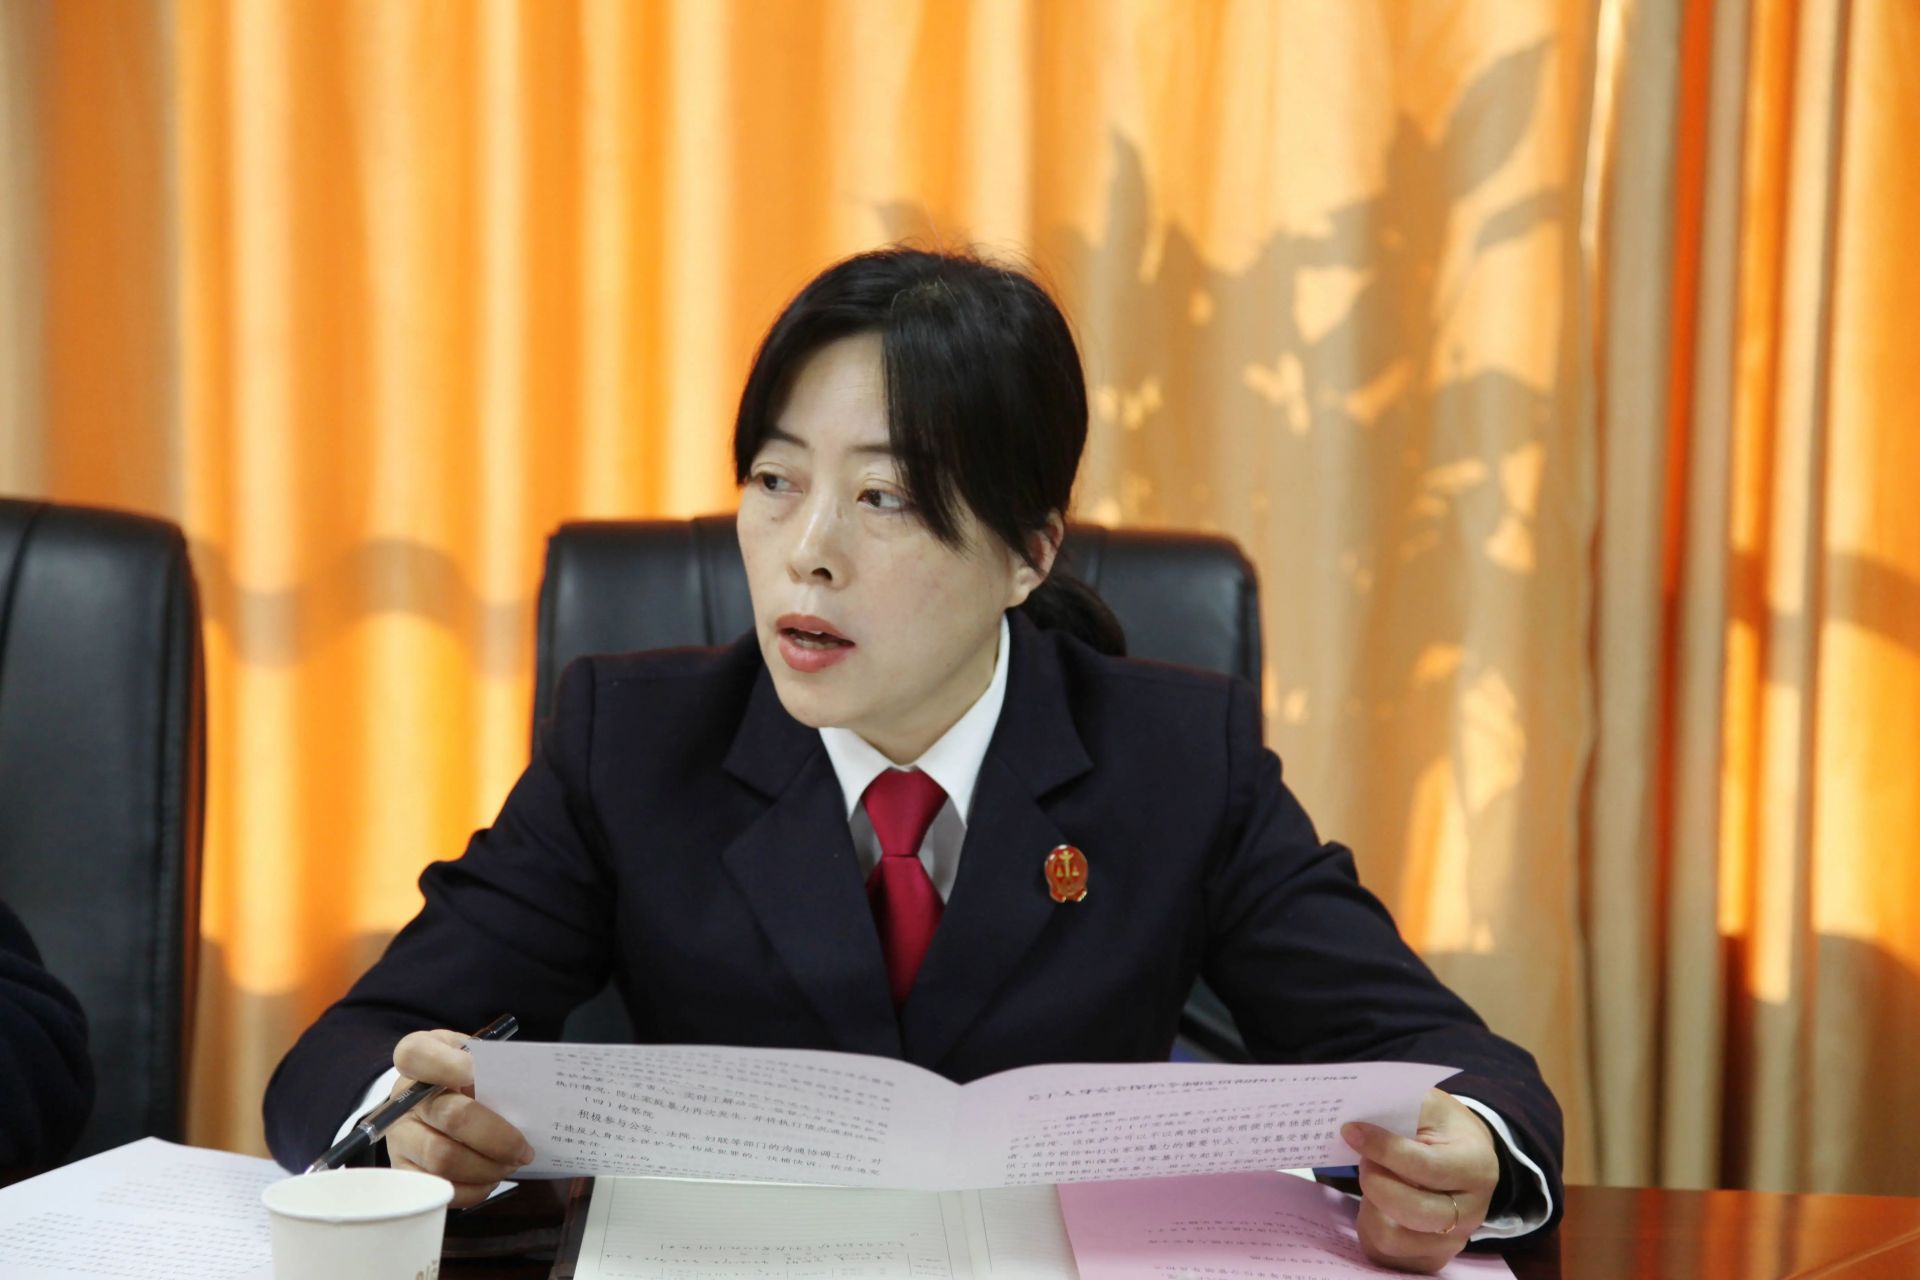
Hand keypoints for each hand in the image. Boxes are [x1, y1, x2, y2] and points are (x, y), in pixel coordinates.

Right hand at [382, 1029, 534, 1208]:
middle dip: (497, 1137)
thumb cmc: (464, 1074)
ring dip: (488, 1167)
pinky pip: (440, 1188)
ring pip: (444, 1159)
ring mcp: (399, 1137)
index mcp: (419, 1058)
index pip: (416, 1054)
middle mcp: (402, 1098)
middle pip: (451, 1116)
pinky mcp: (404, 1171)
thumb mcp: (473, 1054)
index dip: (447, 1064)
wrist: (440, 1100)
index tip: (476, 1072)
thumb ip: (490, 1064)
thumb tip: (520, 1092)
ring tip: (512, 1163)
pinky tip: (491, 1177)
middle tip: (524, 1148)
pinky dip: (474, 1188)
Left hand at [1341, 1088, 1498, 1273]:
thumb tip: (1355, 1120)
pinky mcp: (1430, 1259)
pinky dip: (1369, 1225)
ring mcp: (1452, 1242)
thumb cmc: (1441, 1127)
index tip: (1352, 1131)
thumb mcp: (1429, 1105)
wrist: (1464, 1157)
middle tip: (1365, 1159)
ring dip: (1369, 1205)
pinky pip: (1385, 1253)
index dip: (1384, 1149)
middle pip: (1413, 1212)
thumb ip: (1397, 1109)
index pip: (1426, 1166)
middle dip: (1376, 1182)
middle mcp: (1472, 1213)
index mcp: (1477, 1167)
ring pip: (1392, 1236)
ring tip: (1373, 1179)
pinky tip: (1376, 1202)